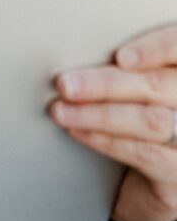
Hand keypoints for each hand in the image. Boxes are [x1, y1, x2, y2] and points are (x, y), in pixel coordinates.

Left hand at [50, 25, 176, 220]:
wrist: (156, 171)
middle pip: (158, 86)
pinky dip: (106, 140)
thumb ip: (128, 67)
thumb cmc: (142, 112)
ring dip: (98, 114)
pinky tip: (78, 131)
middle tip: (66, 84)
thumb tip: (77, 55)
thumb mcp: (138, 84)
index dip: (156, 49)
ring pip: (150, 120)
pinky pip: (144, 152)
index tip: (121, 57)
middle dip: (106, 84)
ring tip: (61, 111)